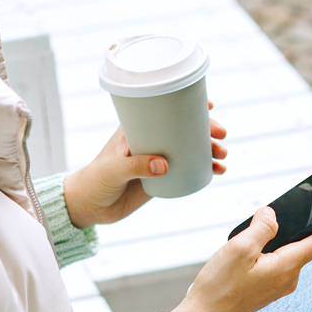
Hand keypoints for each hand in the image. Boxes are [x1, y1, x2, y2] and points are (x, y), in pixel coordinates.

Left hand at [61, 102, 227, 227]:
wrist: (89, 206)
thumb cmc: (95, 180)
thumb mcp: (113, 169)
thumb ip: (136, 166)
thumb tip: (165, 164)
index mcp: (137, 129)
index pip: (165, 111)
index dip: (189, 106)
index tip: (209, 105)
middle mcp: (151, 141)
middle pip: (184, 130)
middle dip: (206, 131)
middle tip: (221, 137)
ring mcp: (157, 160)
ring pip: (189, 150)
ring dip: (208, 151)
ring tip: (222, 157)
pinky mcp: (161, 179)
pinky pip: (187, 172)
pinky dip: (203, 170)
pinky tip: (216, 172)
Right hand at [168, 207, 311, 311]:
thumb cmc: (219, 287)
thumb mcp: (240, 248)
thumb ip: (262, 227)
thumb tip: (272, 214)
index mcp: (288, 267)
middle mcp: (289, 278)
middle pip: (306, 243)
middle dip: (301, 223)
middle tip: (293, 204)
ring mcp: (279, 285)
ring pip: (289, 252)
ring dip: (281, 237)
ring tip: (260, 227)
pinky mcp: (268, 289)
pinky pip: (277, 262)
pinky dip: (271, 249)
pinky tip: (251, 248)